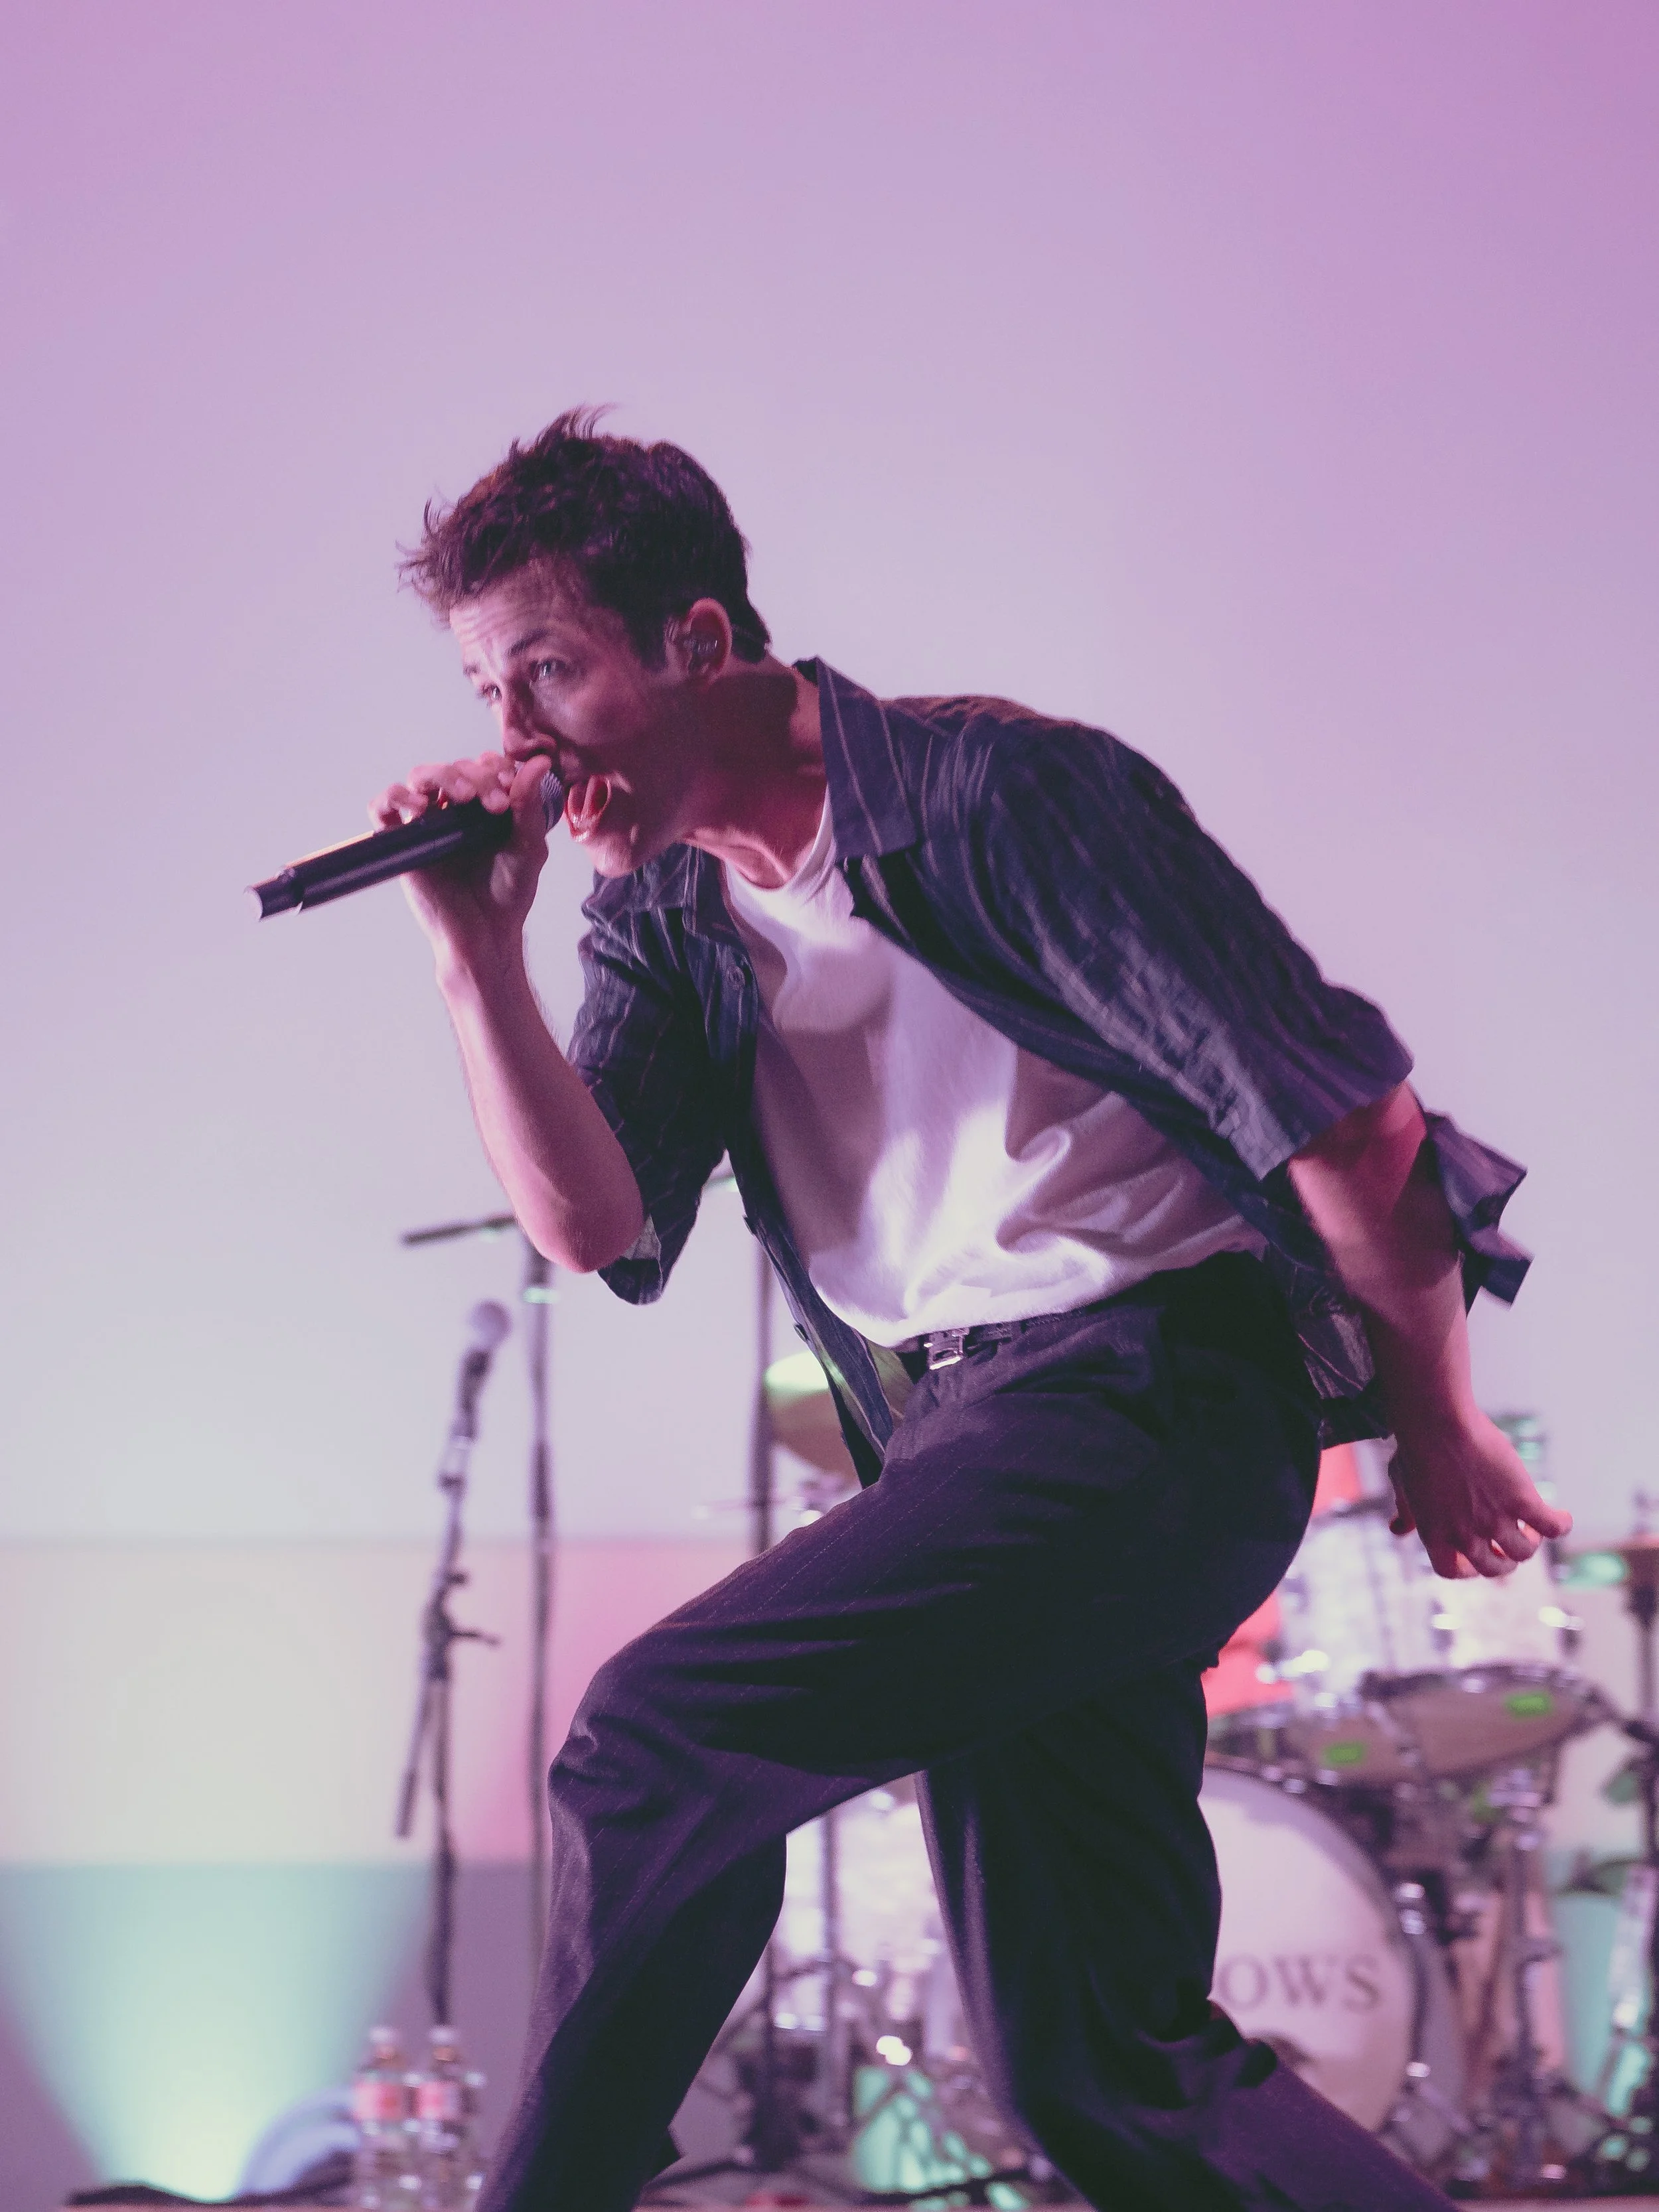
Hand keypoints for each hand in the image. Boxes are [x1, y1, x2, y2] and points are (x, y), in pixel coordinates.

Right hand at [370, 751, 551, 959]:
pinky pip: (383, 807)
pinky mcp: (402, 841)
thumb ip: (529, 806)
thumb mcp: (528, 848)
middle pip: (453, 767)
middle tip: (495, 803)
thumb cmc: (508, 894)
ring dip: (441, 776)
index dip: (494, 767)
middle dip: (476, 776)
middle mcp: (453, 809)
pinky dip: (396, 797)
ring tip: (463, 797)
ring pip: (419, 777)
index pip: (482, 765)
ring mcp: (426, 823)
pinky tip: (421, 808)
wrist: (486, 933)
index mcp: (483, 805)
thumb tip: (538, 763)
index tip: (510, 785)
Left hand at [1387, 1411, 1571, 1578]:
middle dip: (1504, 1560)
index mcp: (1434, 1535)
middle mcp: (1464, 1535)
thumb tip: (1398, 1530)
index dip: (1466, 1567)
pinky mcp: (1520, 1500)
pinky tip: (1562, 1516)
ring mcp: (1493, 1520)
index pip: (1453, 1571)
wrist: (1436, 1422)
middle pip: (1494, 1568)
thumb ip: (1405, 1510)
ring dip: (1530, 1542)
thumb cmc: (1417, 1448)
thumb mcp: (1402, 1483)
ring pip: (1524, 1551)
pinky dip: (1560, 1525)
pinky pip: (1551, 1527)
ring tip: (1531, 1524)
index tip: (1476, 1554)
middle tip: (1510, 1541)